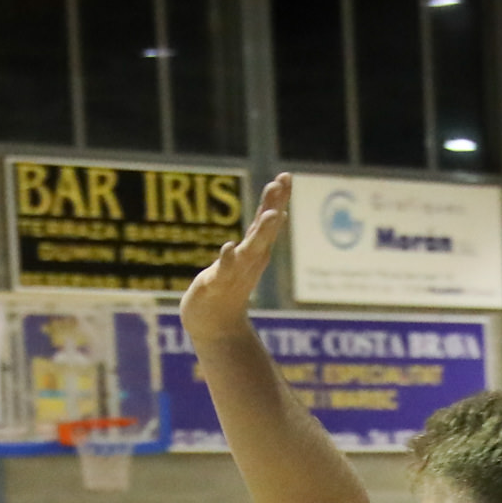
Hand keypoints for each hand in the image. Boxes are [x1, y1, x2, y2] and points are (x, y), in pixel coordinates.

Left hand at [182, 175, 290, 350]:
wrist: (215, 326)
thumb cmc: (230, 288)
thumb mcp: (247, 256)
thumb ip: (260, 233)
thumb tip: (278, 209)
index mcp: (257, 250)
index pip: (269, 219)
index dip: (278, 198)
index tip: (285, 176)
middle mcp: (251, 260)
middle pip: (265, 230)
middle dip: (273, 206)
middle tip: (280, 184)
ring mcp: (235, 273)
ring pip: (250, 250)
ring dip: (262, 233)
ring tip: (272, 215)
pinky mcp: (216, 286)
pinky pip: (224, 272)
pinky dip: (228, 260)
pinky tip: (229, 247)